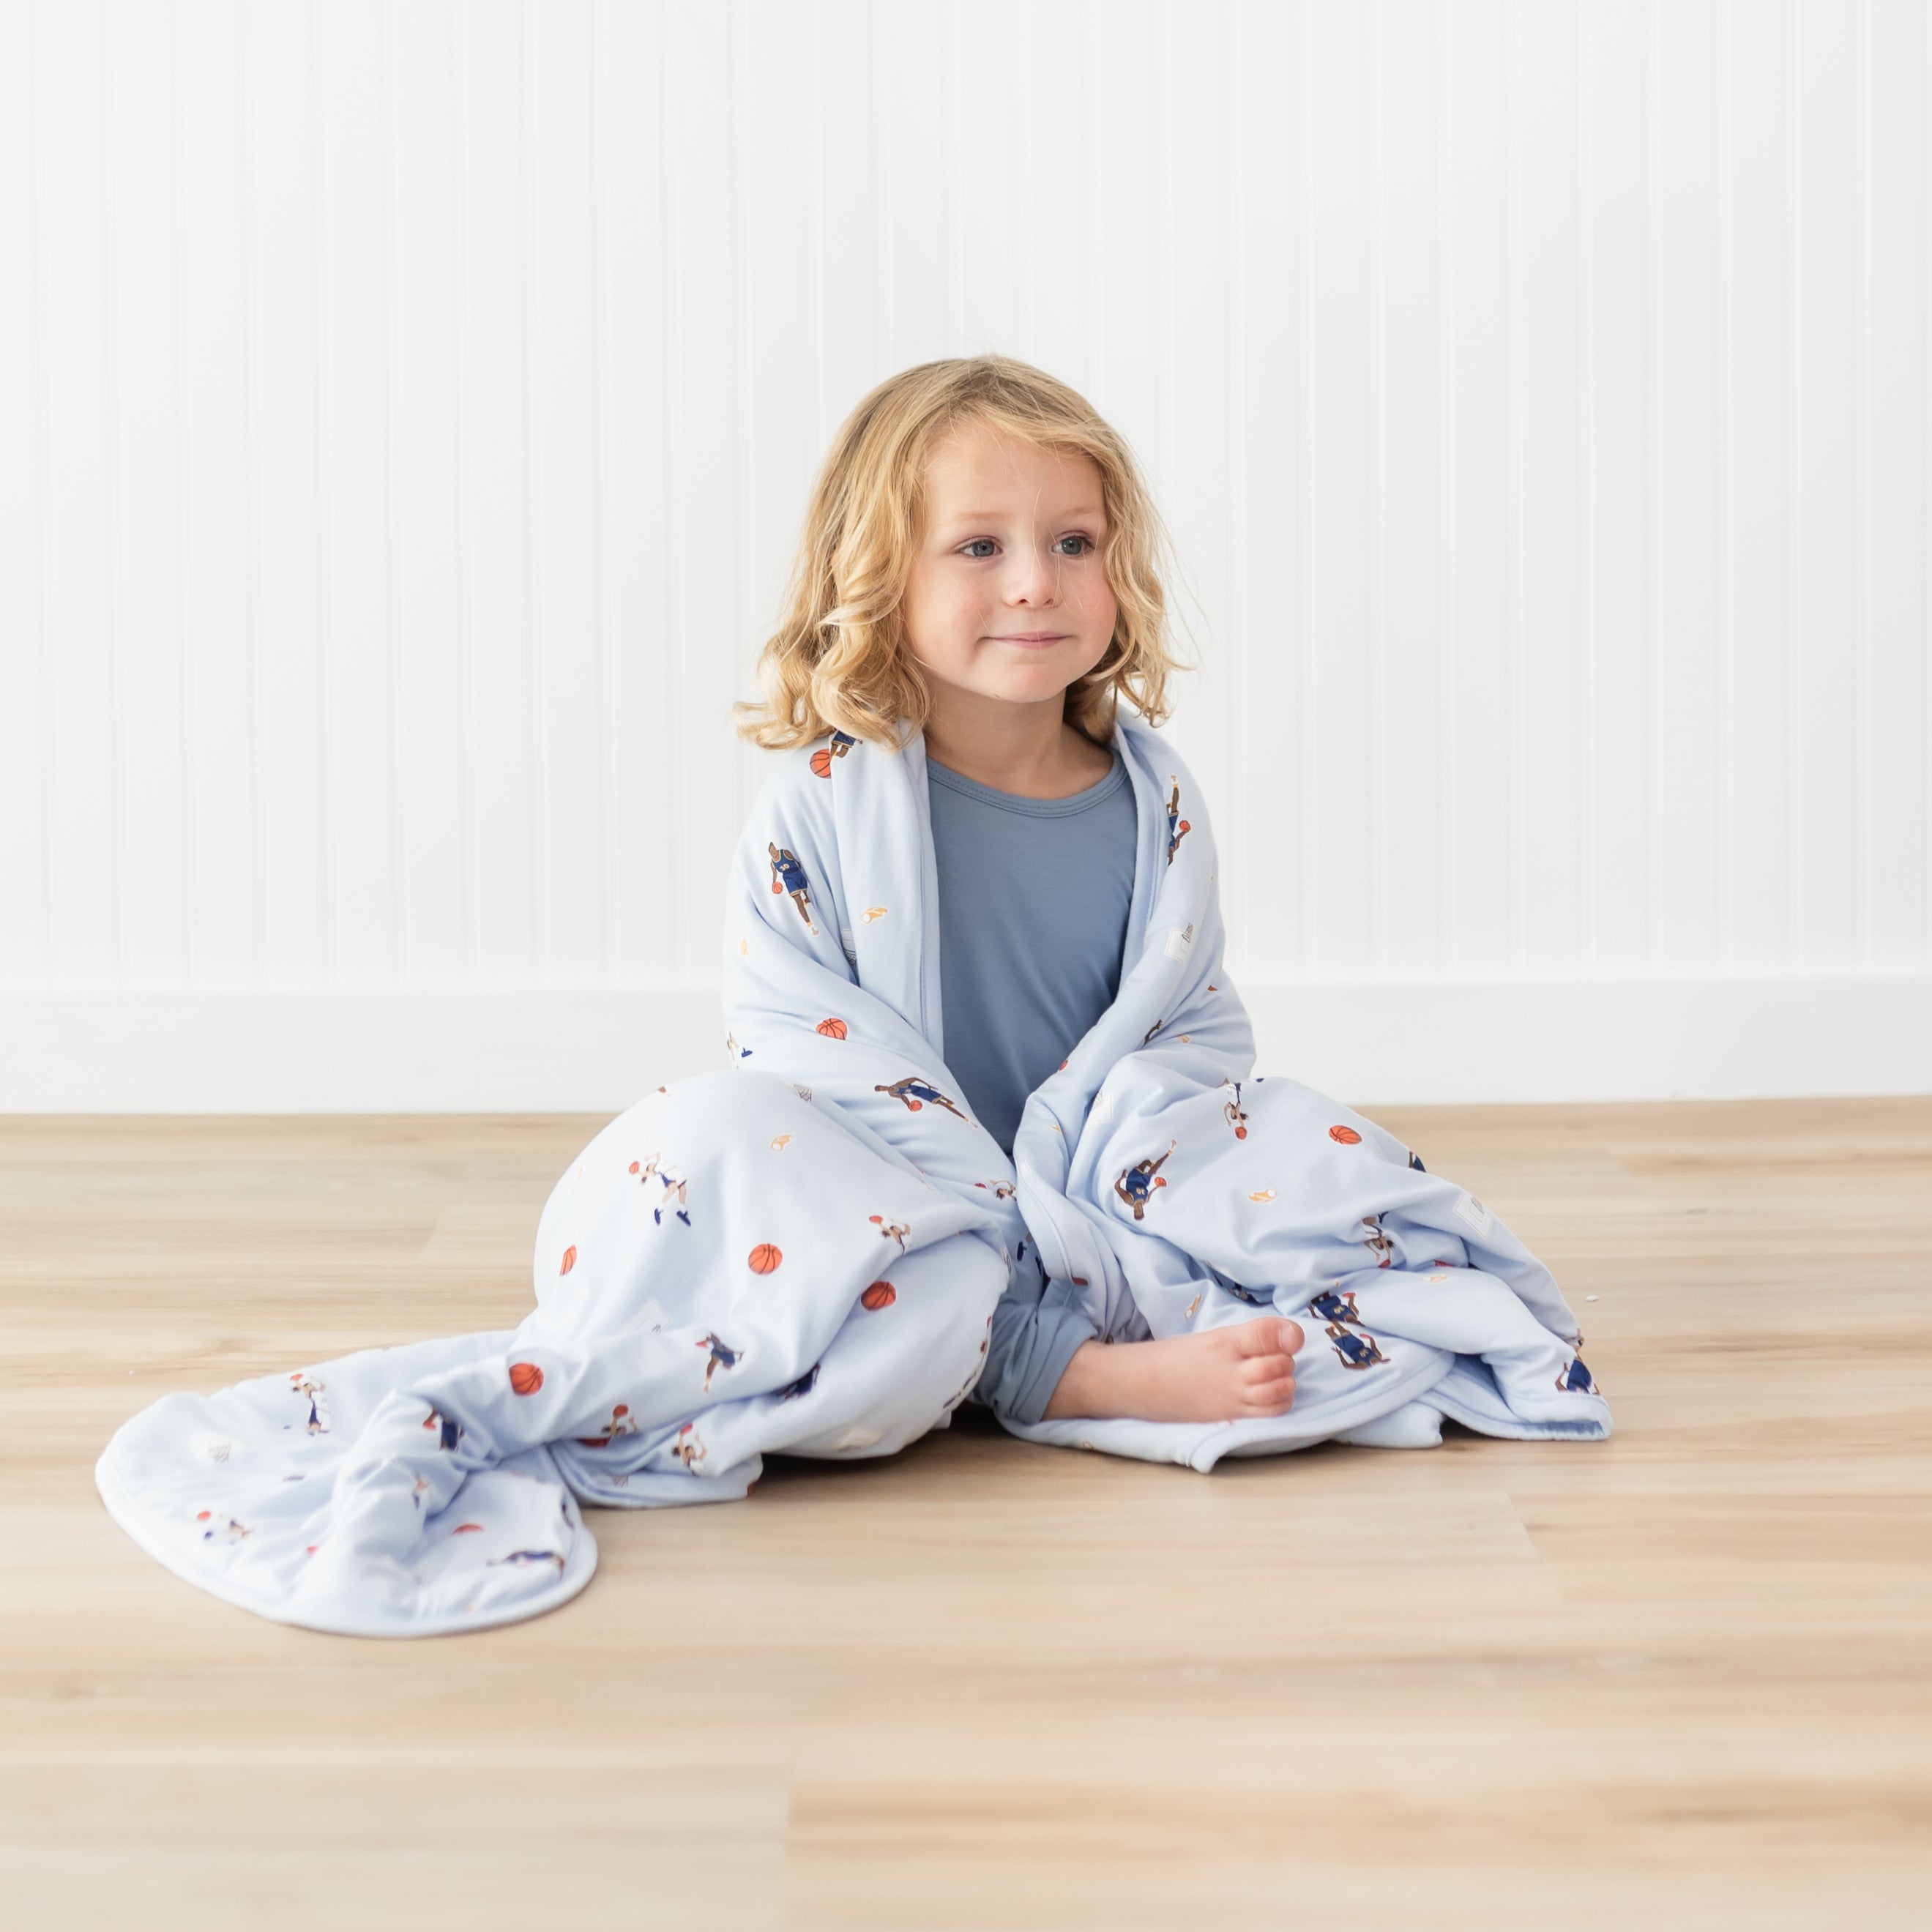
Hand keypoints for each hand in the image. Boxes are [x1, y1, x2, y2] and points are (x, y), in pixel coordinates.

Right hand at [1041, 1317, 1305, 1423]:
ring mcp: (1233, 1397)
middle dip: (1286, 1359)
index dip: (1287, 1333)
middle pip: (1279, 1365)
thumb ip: (1248, 1338)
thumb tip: (1288, 1336)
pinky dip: (1279, 1402)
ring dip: (1286, 1382)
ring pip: (1280, 1391)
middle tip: (1276, 1356)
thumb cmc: (1178, 1357)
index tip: (1293, 1336)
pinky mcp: (1232, 1417)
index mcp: (1223, 1341)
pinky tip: (1272, 1395)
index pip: (1264, 1334)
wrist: (1144, 1384)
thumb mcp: (1210, 1336)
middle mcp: (1231, 1370)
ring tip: (1275, 1376)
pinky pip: (1270, 1413)